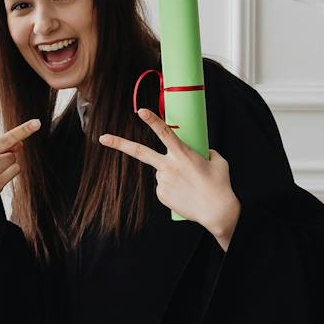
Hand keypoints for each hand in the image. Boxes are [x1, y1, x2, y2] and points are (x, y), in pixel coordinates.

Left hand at [99, 107, 240, 247]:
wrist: (217, 212)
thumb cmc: (220, 186)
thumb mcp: (218, 161)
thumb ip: (207, 152)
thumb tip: (202, 152)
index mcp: (183, 154)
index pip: (165, 132)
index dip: (152, 120)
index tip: (140, 111)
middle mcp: (169, 166)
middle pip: (140, 152)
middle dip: (120, 144)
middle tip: (103, 138)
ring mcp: (163, 181)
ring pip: (162, 171)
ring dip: (173, 174)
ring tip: (190, 185)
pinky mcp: (161, 195)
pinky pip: (164, 186)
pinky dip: (173, 188)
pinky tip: (185, 194)